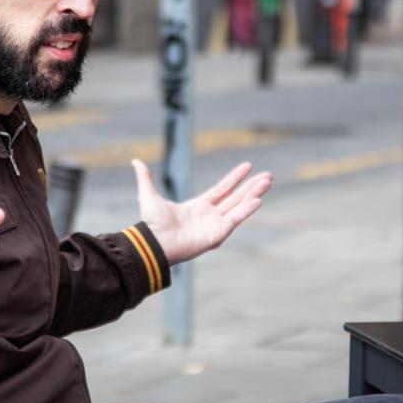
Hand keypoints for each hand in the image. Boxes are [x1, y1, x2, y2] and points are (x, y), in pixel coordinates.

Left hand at [131, 159, 271, 264]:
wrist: (154, 241)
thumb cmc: (152, 223)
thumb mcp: (149, 195)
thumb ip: (145, 178)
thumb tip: (135, 161)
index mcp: (198, 207)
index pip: (222, 189)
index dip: (235, 178)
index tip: (247, 166)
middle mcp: (210, 216)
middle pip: (236, 197)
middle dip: (252, 186)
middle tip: (268, 175)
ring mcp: (215, 225)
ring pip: (239, 206)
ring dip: (254, 194)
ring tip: (268, 182)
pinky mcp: (217, 234)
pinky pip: (235, 219)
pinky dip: (247, 210)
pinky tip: (258, 199)